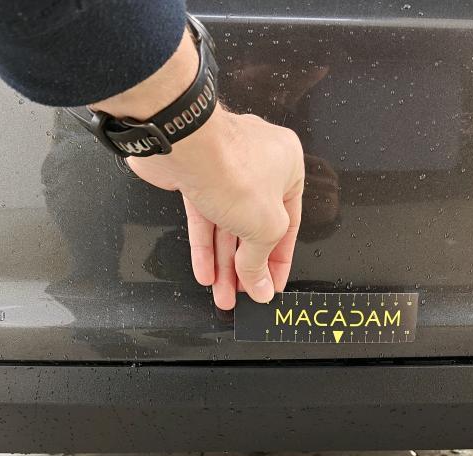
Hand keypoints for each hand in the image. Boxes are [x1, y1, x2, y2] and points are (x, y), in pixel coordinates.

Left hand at [91, 29, 303, 309]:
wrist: (183, 145)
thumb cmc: (233, 170)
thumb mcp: (264, 228)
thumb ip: (260, 261)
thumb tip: (261, 286)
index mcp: (288, 167)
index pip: (289, 223)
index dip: (279, 260)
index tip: (272, 284)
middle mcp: (259, 164)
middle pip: (254, 226)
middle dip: (246, 266)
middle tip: (244, 294)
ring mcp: (224, 168)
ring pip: (227, 224)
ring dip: (224, 262)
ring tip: (223, 293)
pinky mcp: (195, 175)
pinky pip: (205, 217)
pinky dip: (205, 245)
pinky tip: (205, 271)